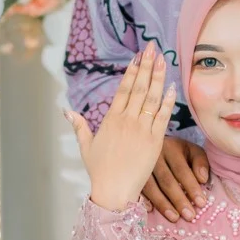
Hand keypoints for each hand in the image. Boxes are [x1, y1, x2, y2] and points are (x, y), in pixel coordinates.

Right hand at [66, 43, 176, 211]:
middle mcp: (126, 120)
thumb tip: (66, 110)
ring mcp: (142, 129)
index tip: (139, 56)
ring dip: (159, 77)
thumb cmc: (99, 171)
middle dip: (147, 66)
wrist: (114, 191)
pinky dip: (169, 101)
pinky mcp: (155, 141)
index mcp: (111, 119)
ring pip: (152, 98)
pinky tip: (173, 86)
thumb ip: (79, 125)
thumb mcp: (86, 146)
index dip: (132, 71)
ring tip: (164, 60)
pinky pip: (163, 116)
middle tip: (154, 48)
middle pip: (140, 87)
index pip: (124, 89)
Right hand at [143, 135, 210, 222]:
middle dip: (178, 200)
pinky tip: (151, 210)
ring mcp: (140, 166)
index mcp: (171, 148)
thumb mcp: (191, 151)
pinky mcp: (130, 175)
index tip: (201, 203)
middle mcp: (154, 156)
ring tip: (174, 218)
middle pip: (166, 181)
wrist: (149, 144)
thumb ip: (200, 162)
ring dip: (162, 204)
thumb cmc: (176, 153)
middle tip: (189, 216)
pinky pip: (136, 189)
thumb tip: (202, 179)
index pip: (182, 170)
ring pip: (150, 187)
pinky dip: (143, 200)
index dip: (191, 187)